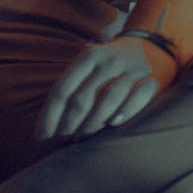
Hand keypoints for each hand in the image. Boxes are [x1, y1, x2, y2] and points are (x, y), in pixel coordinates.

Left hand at [36, 35, 176, 141]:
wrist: (150, 46)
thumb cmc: (110, 65)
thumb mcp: (90, 65)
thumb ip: (74, 86)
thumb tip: (48, 122)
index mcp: (87, 57)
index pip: (63, 90)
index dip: (50, 116)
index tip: (41, 138)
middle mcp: (107, 62)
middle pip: (82, 99)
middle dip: (68, 126)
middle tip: (60, 146)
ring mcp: (129, 70)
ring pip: (106, 100)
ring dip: (91, 125)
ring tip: (80, 143)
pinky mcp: (150, 80)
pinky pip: (135, 99)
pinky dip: (123, 113)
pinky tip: (112, 126)